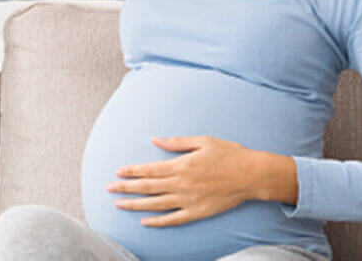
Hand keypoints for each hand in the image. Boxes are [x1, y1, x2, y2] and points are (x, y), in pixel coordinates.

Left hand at [106, 135, 259, 227]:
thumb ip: (176, 142)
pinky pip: (173, 219)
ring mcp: (189, 200)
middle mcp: (181, 184)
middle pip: (147, 187)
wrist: (252, 175)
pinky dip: (158, 222)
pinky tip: (145, 221)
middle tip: (108, 188)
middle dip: (126, 188)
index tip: (117, 171)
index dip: (131, 171)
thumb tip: (155, 140)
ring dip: (135, 205)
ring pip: (155, 205)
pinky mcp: (198, 212)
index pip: (149, 169)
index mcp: (181, 165)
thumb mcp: (202, 141)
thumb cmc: (229, 154)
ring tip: (119, 204)